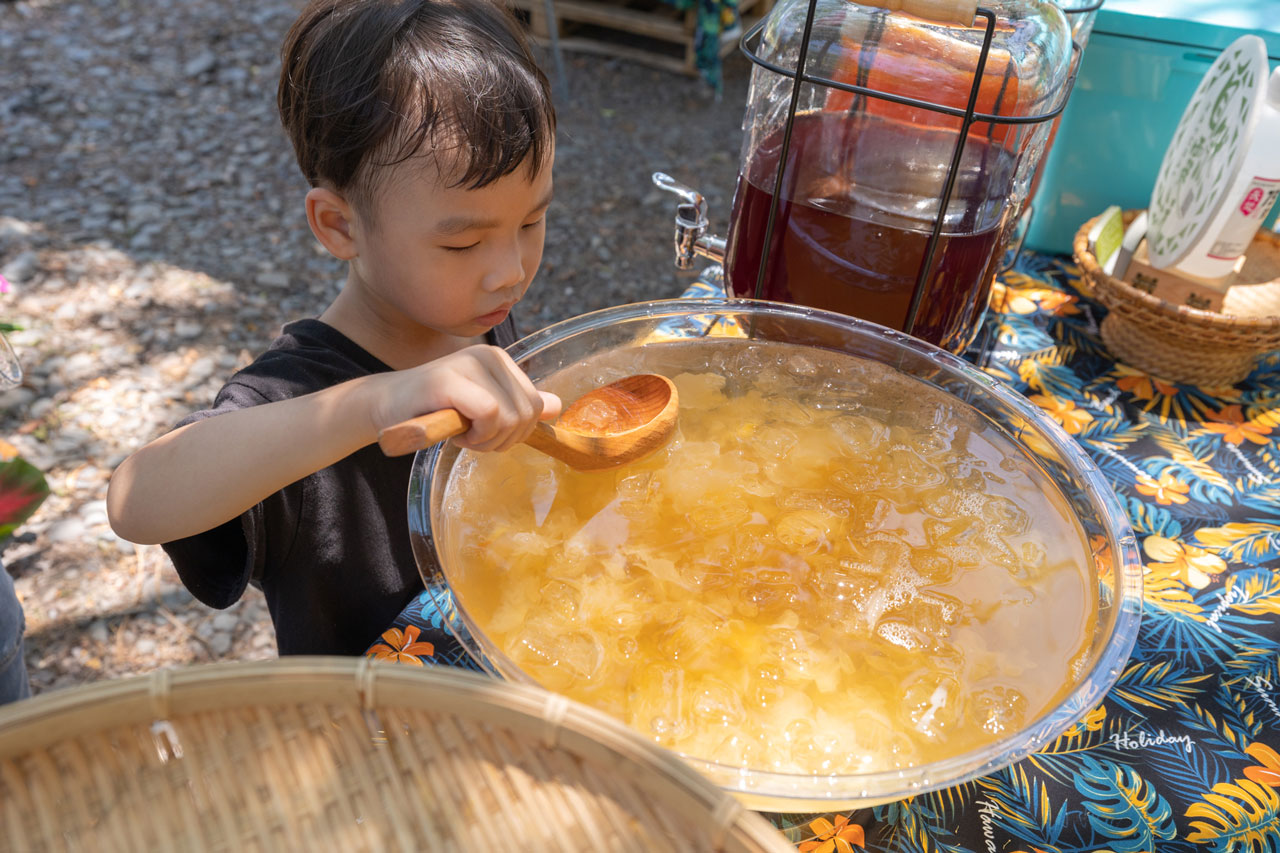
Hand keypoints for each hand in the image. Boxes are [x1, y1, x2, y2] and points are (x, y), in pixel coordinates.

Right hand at [372, 345, 561, 451]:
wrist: (385, 406)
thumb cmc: (435, 409)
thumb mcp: (483, 407)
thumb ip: (516, 405)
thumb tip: (556, 406)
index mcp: (500, 361)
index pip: (536, 405)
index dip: (518, 432)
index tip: (489, 434)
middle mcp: (489, 355)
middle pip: (527, 413)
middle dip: (504, 439)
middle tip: (474, 438)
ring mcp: (469, 364)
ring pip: (511, 416)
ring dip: (487, 440)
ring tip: (462, 434)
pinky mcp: (449, 380)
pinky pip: (490, 414)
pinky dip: (477, 435)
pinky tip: (457, 434)